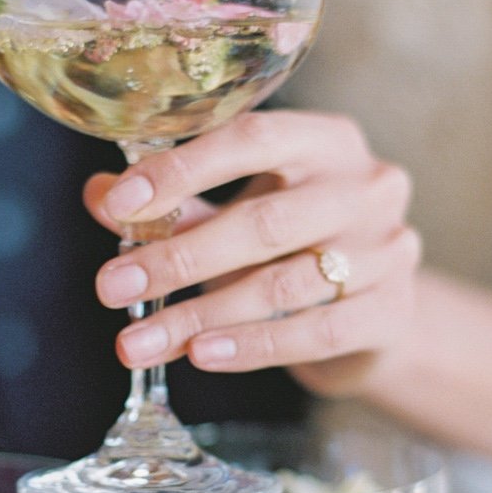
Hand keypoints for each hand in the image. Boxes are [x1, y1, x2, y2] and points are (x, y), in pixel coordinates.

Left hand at [83, 110, 420, 374]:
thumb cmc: (297, 245)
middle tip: (110, 289)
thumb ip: (178, 203)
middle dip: (177, 258)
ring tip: (140, 343)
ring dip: (201, 315)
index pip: (251, 138)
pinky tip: (201, 354)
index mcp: (326, 140)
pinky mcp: (392, 311)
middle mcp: (366, 186)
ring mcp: (388, 249)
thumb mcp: (238, 210)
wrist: (377, 310)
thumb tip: (99, 196)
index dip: (182, 170)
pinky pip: (315, 333)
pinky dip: (252, 347)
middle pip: (264, 221)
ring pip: (282, 286)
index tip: (119, 205)